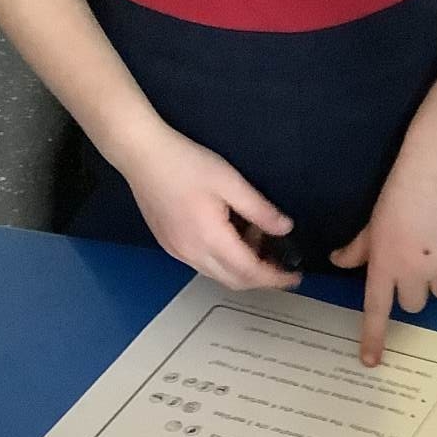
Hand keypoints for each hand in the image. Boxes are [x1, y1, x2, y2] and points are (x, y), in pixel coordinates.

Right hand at [119, 124, 296, 290]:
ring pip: (218, 275)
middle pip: (234, 281)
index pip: (250, 272)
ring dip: (242, 269)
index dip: (275, 278)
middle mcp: (192, 254)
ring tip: (258, 245)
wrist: (141, 154)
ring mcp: (178, 252)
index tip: (295, 275)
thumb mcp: (230, 182)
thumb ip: (260, 210)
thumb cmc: (185, 163)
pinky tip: (231, 239)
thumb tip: (285, 229)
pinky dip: (223, 261)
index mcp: (210, 239)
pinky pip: (203, 264)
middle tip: (282, 265)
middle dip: (262, 279)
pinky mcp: (170, 246)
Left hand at [330, 149, 436, 365]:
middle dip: (416, 290)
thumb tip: (339, 261)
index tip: (371, 362)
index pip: (376, 309)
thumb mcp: (371, 222)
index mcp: (386, 265)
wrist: (435, 169)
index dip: (373, 338)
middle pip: (415, 305)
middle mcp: (414, 273)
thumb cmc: (397, 193)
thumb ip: (358, 248)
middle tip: (417, 264)